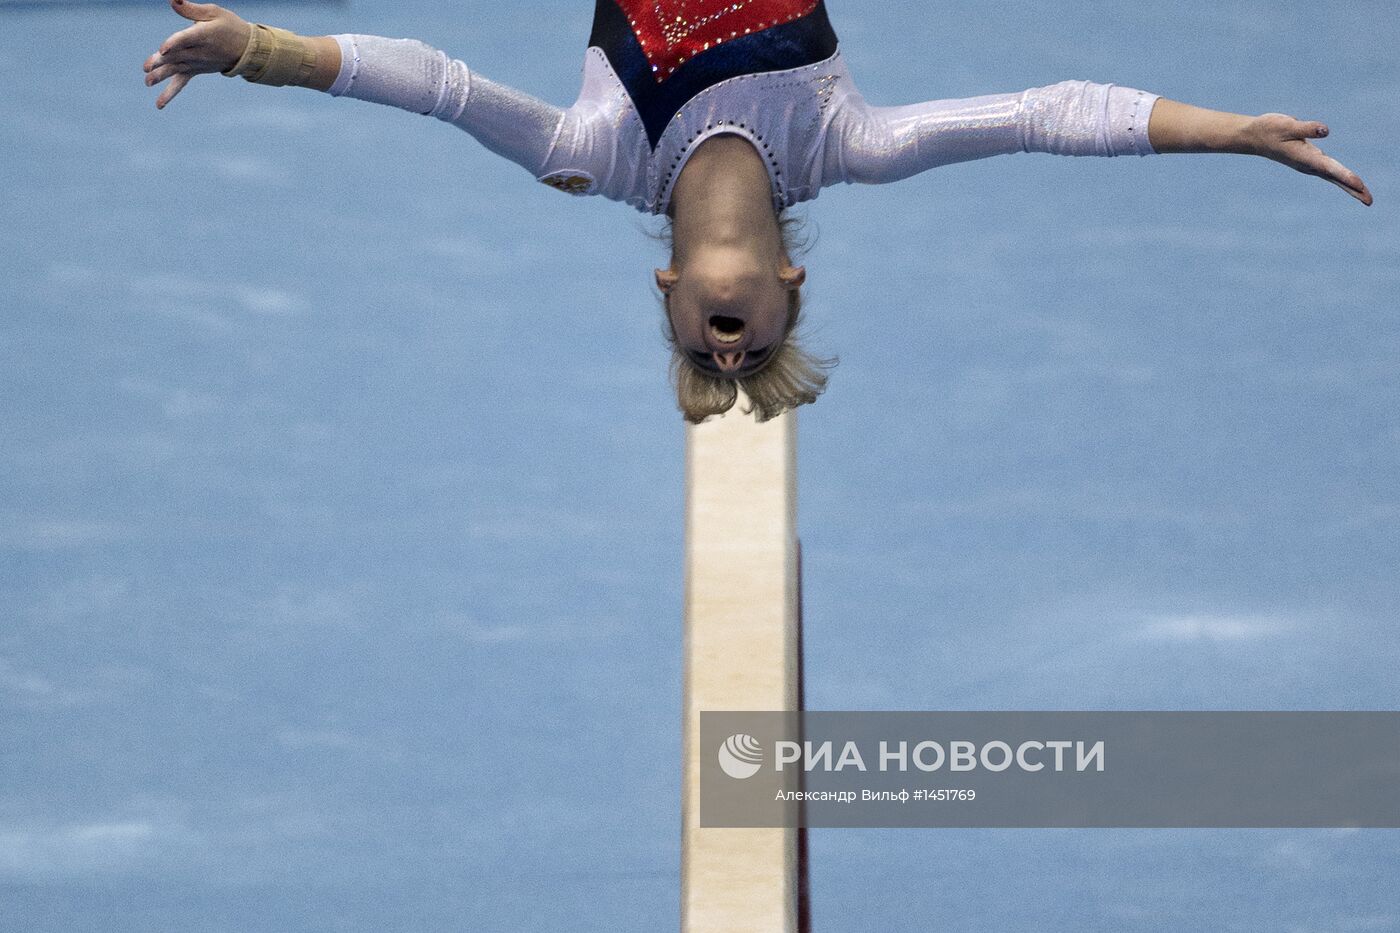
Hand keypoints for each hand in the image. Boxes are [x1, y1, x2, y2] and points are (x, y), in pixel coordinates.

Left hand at [143, 0, 251, 108]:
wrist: (247, 50)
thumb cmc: (230, 26)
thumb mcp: (214, 12)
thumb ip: (191, 9)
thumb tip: (173, 0)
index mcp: (204, 35)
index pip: (186, 40)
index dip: (174, 44)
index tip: (163, 49)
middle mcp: (200, 52)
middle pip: (177, 57)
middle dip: (161, 62)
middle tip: (147, 68)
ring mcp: (197, 64)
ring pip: (176, 70)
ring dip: (161, 76)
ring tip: (147, 82)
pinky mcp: (195, 71)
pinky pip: (181, 83)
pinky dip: (170, 93)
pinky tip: (159, 105)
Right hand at [1241, 113, 1372, 205]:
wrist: (1255, 137)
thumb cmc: (1269, 130)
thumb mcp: (1287, 125)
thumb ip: (1306, 128)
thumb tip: (1325, 130)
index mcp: (1304, 158)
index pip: (1329, 168)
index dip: (1345, 175)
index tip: (1359, 185)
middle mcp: (1308, 164)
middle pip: (1335, 178)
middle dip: (1353, 190)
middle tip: (1370, 202)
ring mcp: (1309, 164)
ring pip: (1334, 176)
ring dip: (1350, 186)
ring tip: (1364, 195)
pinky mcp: (1310, 160)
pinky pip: (1331, 171)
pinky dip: (1342, 178)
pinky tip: (1351, 184)